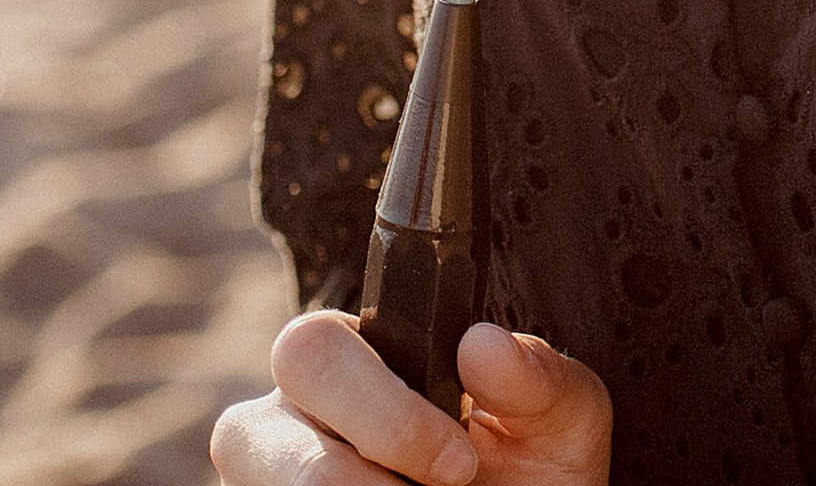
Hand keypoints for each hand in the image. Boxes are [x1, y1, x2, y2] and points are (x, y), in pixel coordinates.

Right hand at [211, 314, 610, 485]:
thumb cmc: (535, 473)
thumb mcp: (558, 425)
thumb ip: (537, 379)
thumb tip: (482, 343)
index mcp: (360, 357)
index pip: (313, 347)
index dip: (382, 409)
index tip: (458, 460)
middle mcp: (296, 416)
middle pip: (257, 422)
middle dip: (370, 457)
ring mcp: (272, 477)